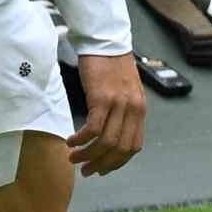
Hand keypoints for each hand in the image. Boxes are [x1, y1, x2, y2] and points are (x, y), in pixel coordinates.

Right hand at [71, 45, 149, 172]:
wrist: (105, 41)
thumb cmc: (111, 65)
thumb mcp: (125, 91)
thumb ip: (123, 112)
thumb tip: (111, 135)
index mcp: (140, 110)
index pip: (133, 147)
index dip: (117, 163)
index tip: (102, 169)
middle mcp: (133, 109)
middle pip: (119, 149)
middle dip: (101, 164)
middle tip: (85, 170)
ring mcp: (119, 104)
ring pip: (105, 142)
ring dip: (87, 155)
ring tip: (73, 157)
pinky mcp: (102, 98)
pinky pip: (93, 128)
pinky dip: (81, 140)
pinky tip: (71, 141)